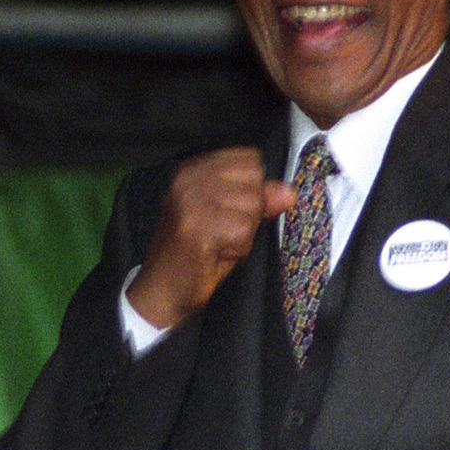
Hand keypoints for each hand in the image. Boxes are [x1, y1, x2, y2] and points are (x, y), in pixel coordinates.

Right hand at [129, 147, 295, 330]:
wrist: (161, 290)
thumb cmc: (193, 255)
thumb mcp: (227, 218)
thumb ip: (257, 200)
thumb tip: (287, 192)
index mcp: (191, 169)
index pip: (250, 159)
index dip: (250, 190)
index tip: (226, 212)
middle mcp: (188, 179)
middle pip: (254, 180)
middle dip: (249, 212)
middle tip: (221, 231)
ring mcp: (190, 202)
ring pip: (253, 205)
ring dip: (243, 233)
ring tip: (218, 243)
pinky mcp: (197, 227)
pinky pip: (244, 231)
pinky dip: (238, 249)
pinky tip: (215, 254)